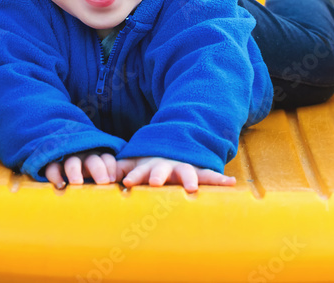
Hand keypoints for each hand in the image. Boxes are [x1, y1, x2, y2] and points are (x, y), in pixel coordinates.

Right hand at [43, 150, 117, 188]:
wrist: (60, 184)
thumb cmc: (89, 187)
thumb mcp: (101, 183)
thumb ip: (109, 185)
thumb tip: (122, 194)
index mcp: (98, 162)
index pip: (107, 159)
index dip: (110, 167)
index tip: (112, 180)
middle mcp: (83, 159)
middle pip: (93, 159)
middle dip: (98, 169)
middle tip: (102, 182)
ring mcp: (67, 161)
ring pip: (72, 161)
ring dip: (75, 171)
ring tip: (77, 183)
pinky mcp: (52, 166)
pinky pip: (52, 167)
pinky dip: (55, 175)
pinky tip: (60, 185)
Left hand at [116, 157, 234, 191]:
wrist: (174, 146)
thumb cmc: (149, 165)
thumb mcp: (133, 164)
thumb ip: (119, 169)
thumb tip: (102, 178)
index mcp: (148, 166)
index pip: (138, 171)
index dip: (134, 176)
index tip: (127, 182)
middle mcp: (166, 166)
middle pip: (161, 170)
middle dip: (158, 175)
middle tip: (155, 182)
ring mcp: (183, 168)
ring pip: (187, 172)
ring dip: (190, 178)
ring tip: (193, 187)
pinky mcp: (199, 171)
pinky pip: (211, 175)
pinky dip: (220, 180)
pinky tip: (232, 183)